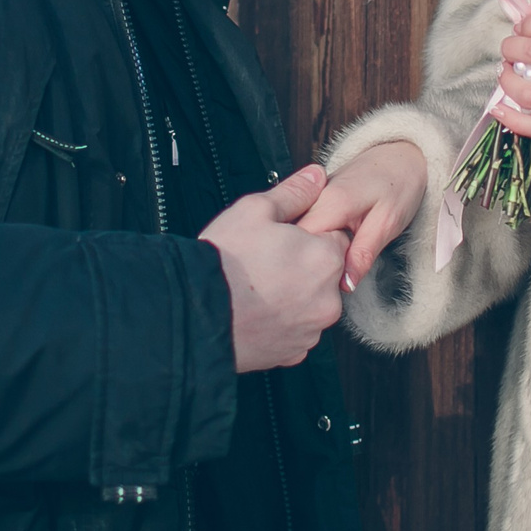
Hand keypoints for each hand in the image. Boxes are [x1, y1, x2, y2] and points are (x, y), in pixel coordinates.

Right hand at [199, 167, 347, 371]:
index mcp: (326, 258)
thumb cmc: (225, 260)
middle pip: (324, 274)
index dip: (308, 234)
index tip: (281, 239)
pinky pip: (294, 331)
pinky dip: (281, 322)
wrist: (195, 315)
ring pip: (310, 304)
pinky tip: (255, 312)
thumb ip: (293, 193)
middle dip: (302, 266)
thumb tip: (316, 176)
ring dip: (293, 297)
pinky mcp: (293, 354)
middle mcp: (328, 299)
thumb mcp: (255, 210)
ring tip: (256, 289)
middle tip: (264, 262)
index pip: (335, 238)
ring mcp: (311, 330)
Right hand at [296, 141, 427, 291]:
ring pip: (295, 236)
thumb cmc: (399, 185)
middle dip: (305, 264)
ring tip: (323, 269)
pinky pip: (301, 229)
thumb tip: (346, 284)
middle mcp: (314, 199)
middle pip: (293, 240)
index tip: (319, 285)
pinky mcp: (312, 203)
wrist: (400, 155)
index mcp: (331, 202)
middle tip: (325, 281)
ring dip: (305, 255)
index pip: (301, 243)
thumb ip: (364, 253)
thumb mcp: (388, 224)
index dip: (307, 268)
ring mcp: (310, 200)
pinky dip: (309, 245)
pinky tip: (321, 254)